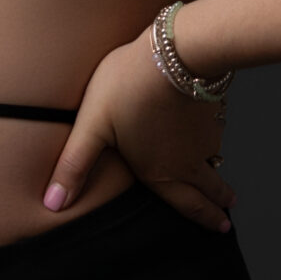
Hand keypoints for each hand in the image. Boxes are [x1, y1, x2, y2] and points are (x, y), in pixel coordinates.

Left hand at [41, 28, 237, 232]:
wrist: (174, 51)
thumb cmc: (129, 87)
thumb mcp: (93, 127)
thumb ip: (74, 165)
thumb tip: (53, 204)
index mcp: (161, 172)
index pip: (188, 205)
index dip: (204, 218)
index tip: (219, 228)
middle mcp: (189, 160)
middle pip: (208, 188)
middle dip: (218, 204)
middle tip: (227, 215)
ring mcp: (205, 133)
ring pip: (215, 159)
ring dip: (219, 174)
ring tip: (223, 183)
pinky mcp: (213, 108)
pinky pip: (217, 131)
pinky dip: (216, 141)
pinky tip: (212, 133)